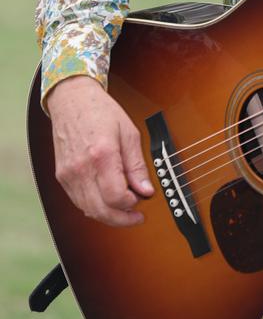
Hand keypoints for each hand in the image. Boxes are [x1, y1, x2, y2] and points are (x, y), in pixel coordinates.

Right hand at [46, 76, 153, 226]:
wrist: (72, 100)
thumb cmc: (101, 111)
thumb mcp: (129, 132)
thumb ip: (137, 164)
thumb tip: (146, 190)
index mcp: (101, 154)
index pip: (115, 196)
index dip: (131, 204)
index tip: (141, 199)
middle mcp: (81, 168)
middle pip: (100, 209)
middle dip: (121, 218)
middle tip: (136, 216)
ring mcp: (68, 174)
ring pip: (87, 209)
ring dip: (107, 215)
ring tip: (124, 209)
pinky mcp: (61, 176)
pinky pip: (78, 200)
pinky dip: (94, 206)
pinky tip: (107, 200)